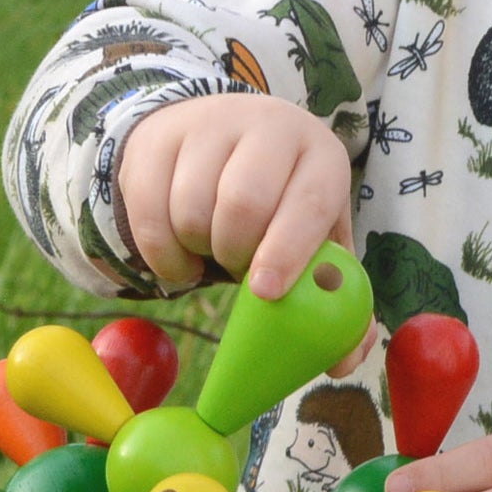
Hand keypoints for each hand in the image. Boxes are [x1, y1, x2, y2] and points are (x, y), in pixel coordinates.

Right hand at [119, 94, 373, 374]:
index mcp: (320, 155)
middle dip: (236, 254)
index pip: (308, 202)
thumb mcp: (316, 236)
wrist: (223, 137)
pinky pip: (149, 215)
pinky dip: (163, 254)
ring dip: (198, 251)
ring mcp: (208, 127)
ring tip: (214, 250)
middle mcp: (268, 128)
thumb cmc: (281, 204)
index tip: (266, 292)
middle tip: (240, 270)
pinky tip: (182, 252)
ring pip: (190, 211)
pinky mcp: (157, 140)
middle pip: (241, 205)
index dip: (288, 251)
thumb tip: (342, 364)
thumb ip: (335, 299)